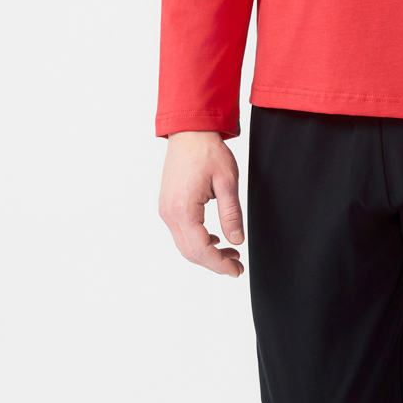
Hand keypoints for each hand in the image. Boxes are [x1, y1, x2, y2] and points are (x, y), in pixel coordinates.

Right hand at [159, 131, 244, 276]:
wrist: (189, 132)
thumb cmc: (207, 151)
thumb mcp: (227, 182)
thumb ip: (231, 214)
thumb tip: (236, 241)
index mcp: (183, 210)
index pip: (201, 249)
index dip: (219, 264)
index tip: (236, 270)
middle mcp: (169, 213)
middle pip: (190, 252)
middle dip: (214, 263)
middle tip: (237, 266)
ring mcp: (165, 210)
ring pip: (184, 245)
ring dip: (206, 253)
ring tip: (230, 253)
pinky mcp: (167, 206)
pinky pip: (180, 233)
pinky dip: (197, 241)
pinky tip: (214, 238)